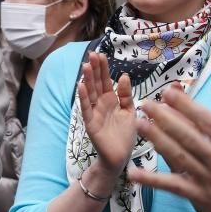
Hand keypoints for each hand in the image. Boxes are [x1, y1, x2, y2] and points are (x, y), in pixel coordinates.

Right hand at [78, 52, 136, 176]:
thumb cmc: (125, 135)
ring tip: (86, 66)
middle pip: (97, 84)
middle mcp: (101, 104)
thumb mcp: (130, 111)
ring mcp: (95, 113)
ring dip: (88, 80)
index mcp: (111, 100)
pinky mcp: (91, 124)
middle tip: (92, 54)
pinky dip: (84, 98)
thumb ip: (126, 95)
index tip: (101, 54)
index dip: (103, 68)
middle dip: (95, 70)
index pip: (106, 81)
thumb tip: (123, 75)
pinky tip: (81, 86)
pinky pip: (86, 109)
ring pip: (90, 93)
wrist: (120, 157)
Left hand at [128, 84, 210, 211]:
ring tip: (139, 124)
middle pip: (184, 134)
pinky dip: (152, 181)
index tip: (169, 92)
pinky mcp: (202, 198)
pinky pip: (173, 187)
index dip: (184, 104)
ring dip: (155, 139)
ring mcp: (208, 181)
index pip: (204, 119)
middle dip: (163, 116)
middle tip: (146, 103)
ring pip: (176, 155)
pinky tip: (134, 173)